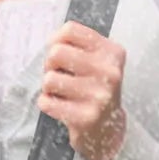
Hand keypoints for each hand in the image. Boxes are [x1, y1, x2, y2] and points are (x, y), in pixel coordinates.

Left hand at [38, 20, 126, 159]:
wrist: (109, 129)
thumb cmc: (96, 89)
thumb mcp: (98, 61)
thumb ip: (77, 44)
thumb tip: (52, 41)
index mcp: (113, 53)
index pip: (71, 30)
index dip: (56, 40)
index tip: (60, 53)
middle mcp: (110, 73)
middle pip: (56, 52)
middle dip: (50, 64)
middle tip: (59, 75)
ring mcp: (98, 96)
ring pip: (49, 79)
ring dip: (48, 87)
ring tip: (62, 93)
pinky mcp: (85, 118)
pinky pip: (46, 102)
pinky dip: (47, 103)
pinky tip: (61, 107)